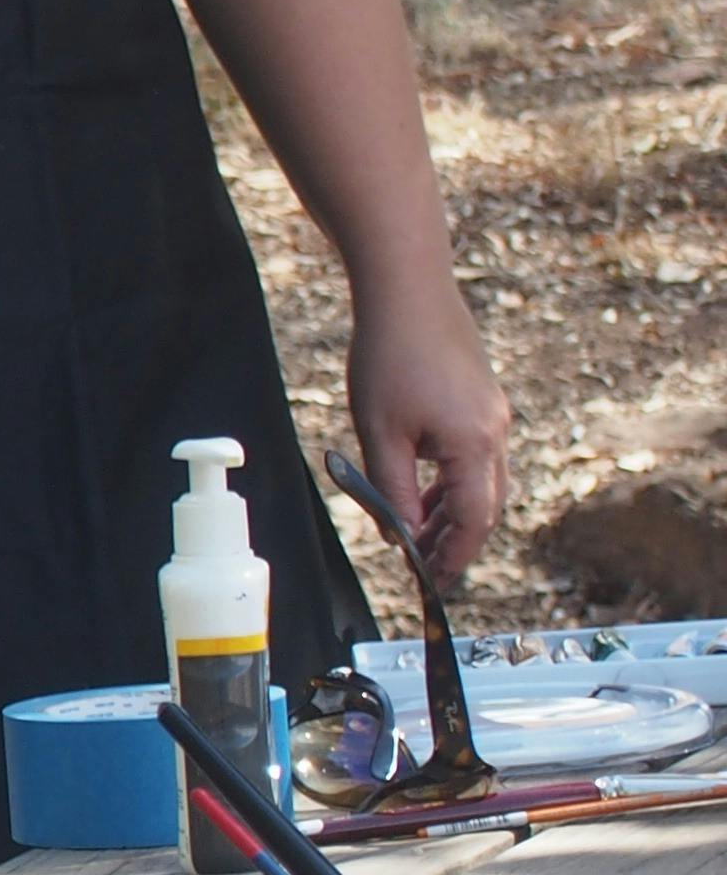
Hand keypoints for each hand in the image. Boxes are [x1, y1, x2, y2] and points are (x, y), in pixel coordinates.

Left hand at [348, 282, 513, 580]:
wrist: (409, 291)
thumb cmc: (389, 357)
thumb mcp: (379, 434)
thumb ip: (390, 491)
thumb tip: (398, 536)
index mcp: (475, 446)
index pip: (475, 522)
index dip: (454, 557)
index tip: (432, 584)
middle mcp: (495, 433)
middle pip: (484, 506)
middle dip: (455, 542)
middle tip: (425, 570)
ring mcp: (491, 415)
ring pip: (480, 482)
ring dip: (451, 513)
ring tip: (417, 538)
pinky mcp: (480, 400)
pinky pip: (472, 456)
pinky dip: (450, 483)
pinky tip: (420, 493)